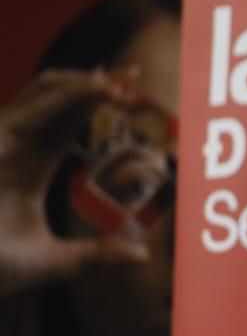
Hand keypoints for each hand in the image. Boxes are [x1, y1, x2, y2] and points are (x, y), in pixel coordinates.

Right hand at [0, 67, 148, 298]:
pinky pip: (32, 110)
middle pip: (60, 99)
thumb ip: (96, 257)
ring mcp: (3, 141)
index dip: (98, 101)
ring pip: (44, 93)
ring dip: (85, 82)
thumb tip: (143, 257)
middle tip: (136, 72)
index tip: (133, 89)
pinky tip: (98, 91)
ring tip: (123, 80)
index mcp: (32, 164)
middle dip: (97, 82)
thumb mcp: (56, 263)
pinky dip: (67, 96)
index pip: (70, 122)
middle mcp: (17, 145)